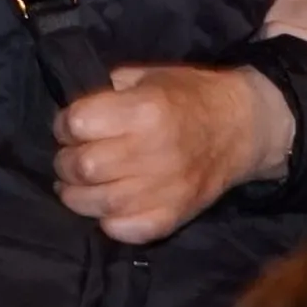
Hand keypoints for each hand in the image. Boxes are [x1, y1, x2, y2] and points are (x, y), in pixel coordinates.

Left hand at [55, 64, 294, 246]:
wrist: (242, 127)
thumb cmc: (190, 96)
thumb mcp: (148, 76)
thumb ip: (108, 91)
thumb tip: (72, 114)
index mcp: (145, 110)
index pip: (78, 124)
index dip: (65, 124)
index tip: (69, 126)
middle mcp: (153, 151)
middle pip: (83, 166)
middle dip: (66, 161)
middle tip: (71, 157)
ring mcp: (164, 189)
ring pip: (96, 203)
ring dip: (76, 195)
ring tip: (77, 185)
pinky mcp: (172, 217)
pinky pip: (125, 230)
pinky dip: (108, 221)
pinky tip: (107, 207)